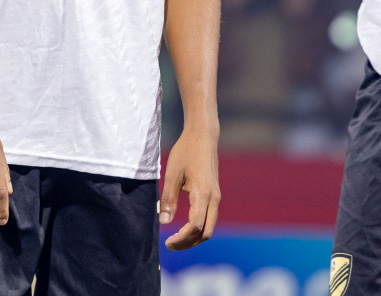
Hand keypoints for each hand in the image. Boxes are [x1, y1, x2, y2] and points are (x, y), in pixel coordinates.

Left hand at [161, 121, 220, 250]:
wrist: (203, 136)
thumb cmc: (185, 152)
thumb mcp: (172, 174)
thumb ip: (168, 198)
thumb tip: (164, 222)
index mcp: (203, 194)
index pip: (194, 226)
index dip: (181, 238)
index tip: (167, 242)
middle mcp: (214, 199)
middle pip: (205, 232)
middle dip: (188, 243)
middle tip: (170, 245)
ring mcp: (216, 197)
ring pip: (209, 227)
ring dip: (194, 237)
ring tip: (176, 239)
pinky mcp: (215, 195)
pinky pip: (210, 218)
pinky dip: (198, 228)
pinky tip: (185, 228)